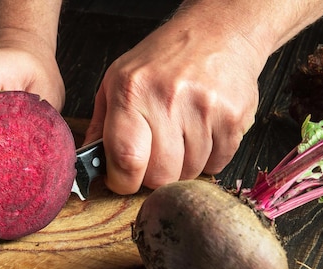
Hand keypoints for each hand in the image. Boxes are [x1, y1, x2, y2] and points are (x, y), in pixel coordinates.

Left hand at [84, 17, 264, 193]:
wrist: (218, 32)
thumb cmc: (162, 60)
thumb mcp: (117, 81)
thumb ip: (101, 125)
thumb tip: (89, 164)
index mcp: (132, 93)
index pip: (126, 159)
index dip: (122, 181)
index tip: (122, 179)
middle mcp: (168, 100)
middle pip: (160, 176)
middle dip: (153, 177)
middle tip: (153, 158)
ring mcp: (204, 109)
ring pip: (189, 173)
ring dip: (182, 167)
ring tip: (179, 138)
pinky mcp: (233, 118)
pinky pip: (217, 165)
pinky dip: (208, 160)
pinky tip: (201, 135)